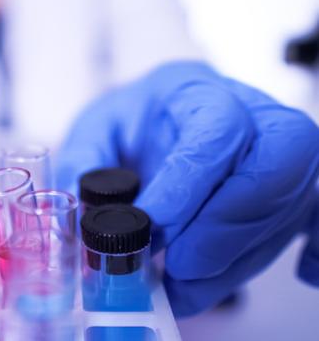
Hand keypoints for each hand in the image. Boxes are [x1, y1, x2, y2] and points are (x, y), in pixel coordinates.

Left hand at [56, 61, 318, 315]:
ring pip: (290, 202)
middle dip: (226, 225)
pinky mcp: (292, 185)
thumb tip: (88, 220)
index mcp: (193, 91)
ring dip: (237, 258)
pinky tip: (302, 274)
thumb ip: (85, 167)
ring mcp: (278, 150)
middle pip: (276, 160)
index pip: (216, 127)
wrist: (157, 122)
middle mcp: (251, 113)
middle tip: (178, 268)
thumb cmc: (130, 126)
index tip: (152, 228)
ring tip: (185, 288)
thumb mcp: (94, 133)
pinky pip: (317, 215)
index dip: (191, 182)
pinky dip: (312, 250)